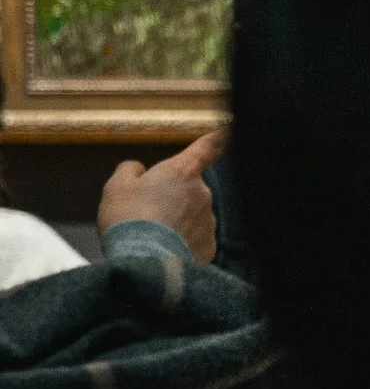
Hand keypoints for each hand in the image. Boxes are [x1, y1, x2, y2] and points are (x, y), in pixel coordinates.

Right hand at [97, 128, 226, 261]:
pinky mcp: (209, 246)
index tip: (233, 127)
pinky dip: (178, 243)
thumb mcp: (117, 187)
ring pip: (190, 215)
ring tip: (150, 235)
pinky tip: (160, 249)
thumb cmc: (128, 219)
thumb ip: (130, 171)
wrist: (143, 261)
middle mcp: (203, 193)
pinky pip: (192, 239)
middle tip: (144, 213)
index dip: (219, 137)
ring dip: (174, 222)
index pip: (207, 148)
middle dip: (170, 198)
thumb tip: (139, 169)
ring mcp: (209, 220)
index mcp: (182, 172)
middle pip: (188, 189)